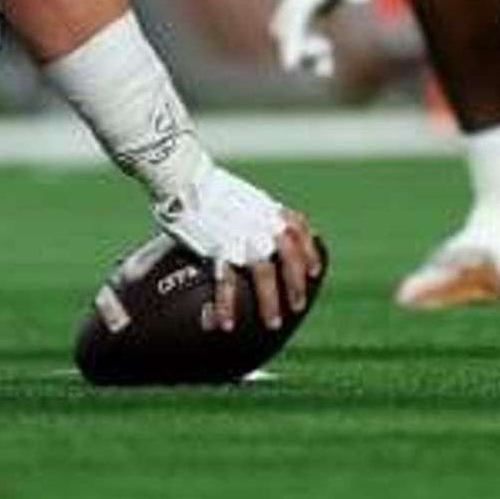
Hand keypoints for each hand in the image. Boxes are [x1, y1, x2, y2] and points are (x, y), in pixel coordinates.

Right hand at [155, 161, 323, 332]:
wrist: (184, 175)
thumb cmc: (208, 185)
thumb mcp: (242, 195)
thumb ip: (254, 211)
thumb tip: (257, 221)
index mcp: (268, 208)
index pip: (300, 229)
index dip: (310, 251)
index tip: (315, 270)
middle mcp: (261, 221)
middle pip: (289, 257)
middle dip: (296, 284)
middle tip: (297, 305)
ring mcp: (241, 234)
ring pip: (264, 273)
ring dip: (270, 301)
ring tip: (273, 323)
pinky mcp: (218, 245)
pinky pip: (226, 280)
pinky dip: (227, 304)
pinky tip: (226, 323)